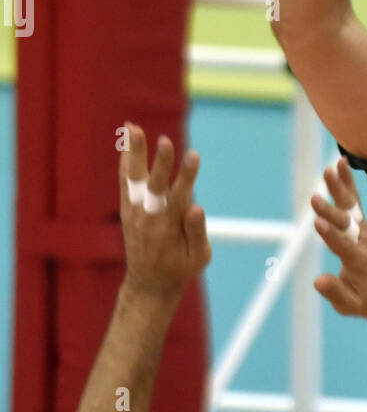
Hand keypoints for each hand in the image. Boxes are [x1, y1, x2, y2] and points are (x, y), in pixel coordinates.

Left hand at [119, 124, 211, 301]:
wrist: (148, 284)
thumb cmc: (180, 269)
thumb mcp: (198, 258)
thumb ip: (197, 232)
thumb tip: (196, 207)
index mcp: (168, 229)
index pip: (179, 196)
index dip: (186, 175)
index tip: (194, 155)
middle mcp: (148, 218)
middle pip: (152, 185)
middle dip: (159, 162)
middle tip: (164, 139)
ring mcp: (134, 212)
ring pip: (132, 178)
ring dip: (133, 152)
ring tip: (132, 127)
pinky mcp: (127, 210)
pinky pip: (124, 181)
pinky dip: (125, 161)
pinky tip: (127, 141)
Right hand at [312, 158, 366, 327]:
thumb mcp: (351, 307)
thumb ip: (336, 293)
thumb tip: (318, 281)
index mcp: (360, 262)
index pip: (344, 247)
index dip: (331, 236)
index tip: (317, 224)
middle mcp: (363, 242)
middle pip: (347, 222)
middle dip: (331, 210)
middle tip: (315, 197)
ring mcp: (363, 231)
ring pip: (351, 205)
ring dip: (341, 187)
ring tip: (331, 167)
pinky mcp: (361, 225)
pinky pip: (353, 201)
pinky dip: (347, 182)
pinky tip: (340, 163)